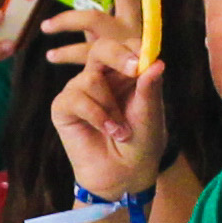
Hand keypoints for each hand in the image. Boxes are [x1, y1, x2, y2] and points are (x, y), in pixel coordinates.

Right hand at [50, 48, 166, 200]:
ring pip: (91, 77)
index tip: (144, 59)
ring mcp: (80, 89)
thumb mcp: (151, 114)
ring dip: (110, 106)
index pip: (126, 45)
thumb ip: (150, 88)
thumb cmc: (141, 144)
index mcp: (126, 73)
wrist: (124, 176)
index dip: (134, 47)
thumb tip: (157, 61)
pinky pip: (76, 97)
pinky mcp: (64, 106)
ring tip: (121, 130)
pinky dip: (95, 115)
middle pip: (102, 48)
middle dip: (117, 55)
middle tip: (133, 69)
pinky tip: (107, 131)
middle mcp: (102, 76)